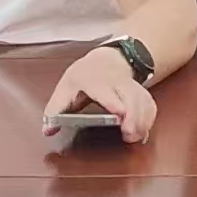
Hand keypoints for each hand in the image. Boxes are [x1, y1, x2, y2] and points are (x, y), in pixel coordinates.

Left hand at [42, 46, 156, 142]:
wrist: (108, 58)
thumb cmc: (85, 75)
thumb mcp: (65, 88)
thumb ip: (55, 110)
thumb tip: (47, 130)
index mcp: (93, 79)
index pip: (105, 90)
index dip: (113, 101)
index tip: (120, 113)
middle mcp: (116, 81)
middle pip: (130, 96)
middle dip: (134, 116)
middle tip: (129, 135)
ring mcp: (131, 85)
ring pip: (143, 100)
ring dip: (143, 120)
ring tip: (136, 137)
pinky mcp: (141, 91)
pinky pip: (150, 104)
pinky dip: (149, 119)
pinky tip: (143, 131)